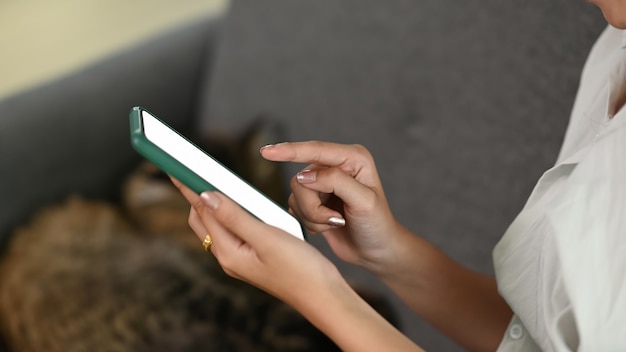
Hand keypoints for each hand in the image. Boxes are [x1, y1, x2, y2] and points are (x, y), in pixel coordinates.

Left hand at [171, 179, 343, 306]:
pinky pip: (233, 230)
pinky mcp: (252, 257)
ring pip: (217, 225)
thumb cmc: (300, 269)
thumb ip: (234, 216)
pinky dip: (230, 213)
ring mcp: (240, 259)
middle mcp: (229, 257)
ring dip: (213, 203)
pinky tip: (241, 203)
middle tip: (190, 168)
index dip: (189, 186)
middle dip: (195, 194)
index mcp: (228, 253)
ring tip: (210, 180)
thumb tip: (205, 196)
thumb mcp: (267, 237)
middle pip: (202, 219)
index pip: (202, 211)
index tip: (176, 166)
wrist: (323, 295)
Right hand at [261, 141, 403, 271]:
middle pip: (301, 180)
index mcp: (352, 158)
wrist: (377, 251)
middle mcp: (335, 167)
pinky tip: (329, 225)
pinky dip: (310, 222)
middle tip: (335, 218)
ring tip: (335, 222)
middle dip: (314, 206)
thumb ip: (335, 182)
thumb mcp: (364, 201)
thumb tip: (305, 175)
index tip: (267, 152)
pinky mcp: (313, 201)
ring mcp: (323, 185)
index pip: (315, 150)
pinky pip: (295, 209)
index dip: (289, 151)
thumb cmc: (378, 225)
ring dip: (313, 216)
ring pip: (295, 196)